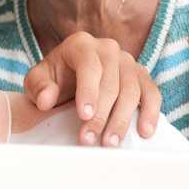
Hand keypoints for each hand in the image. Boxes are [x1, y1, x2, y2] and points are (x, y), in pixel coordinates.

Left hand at [25, 31, 160, 145]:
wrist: (65, 81)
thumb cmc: (51, 80)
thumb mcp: (36, 81)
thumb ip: (38, 88)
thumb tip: (47, 100)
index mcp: (81, 45)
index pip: (89, 67)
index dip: (88, 92)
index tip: (84, 116)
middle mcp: (108, 49)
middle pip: (112, 82)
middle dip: (101, 114)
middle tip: (89, 139)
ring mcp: (128, 61)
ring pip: (132, 90)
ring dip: (122, 119)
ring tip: (110, 142)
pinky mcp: (141, 76)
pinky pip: (151, 93)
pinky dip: (150, 113)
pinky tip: (144, 132)